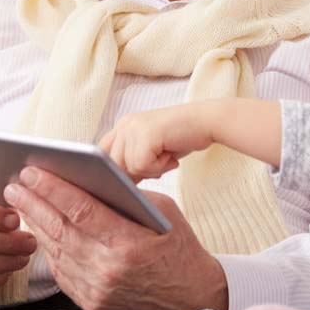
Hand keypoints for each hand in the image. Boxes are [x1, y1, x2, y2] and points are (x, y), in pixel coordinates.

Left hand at [4, 165, 227, 309]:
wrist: (190, 294)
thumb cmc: (178, 246)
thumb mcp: (163, 211)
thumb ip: (127, 197)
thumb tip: (89, 178)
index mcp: (129, 244)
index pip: (81, 210)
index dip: (53, 189)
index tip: (32, 172)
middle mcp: (108, 270)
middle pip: (60, 230)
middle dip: (33, 203)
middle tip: (14, 185)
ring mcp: (97, 290)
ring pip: (55, 251)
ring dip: (36, 224)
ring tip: (21, 203)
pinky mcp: (90, 303)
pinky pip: (61, 271)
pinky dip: (49, 248)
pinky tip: (41, 230)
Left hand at [101, 104, 215, 179]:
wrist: (207, 122)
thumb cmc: (182, 138)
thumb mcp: (153, 151)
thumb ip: (133, 163)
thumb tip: (118, 187)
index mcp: (123, 126)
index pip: (102, 155)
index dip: (113, 171)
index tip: (129, 179)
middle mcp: (124, 124)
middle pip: (113, 166)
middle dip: (135, 173)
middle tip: (159, 165)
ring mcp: (133, 127)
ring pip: (128, 168)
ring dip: (151, 170)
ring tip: (167, 157)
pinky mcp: (145, 134)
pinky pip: (142, 166)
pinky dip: (160, 167)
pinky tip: (171, 156)